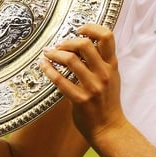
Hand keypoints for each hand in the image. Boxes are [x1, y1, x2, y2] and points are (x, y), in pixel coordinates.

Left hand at [40, 23, 125, 143]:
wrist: (109, 128)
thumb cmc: (108, 102)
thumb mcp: (111, 78)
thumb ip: (101, 61)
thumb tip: (82, 44)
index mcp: (112, 65)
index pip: (107, 36)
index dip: (91, 28)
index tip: (79, 29)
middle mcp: (104, 73)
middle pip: (85, 44)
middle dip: (67, 41)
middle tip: (59, 45)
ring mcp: (92, 87)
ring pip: (70, 60)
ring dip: (54, 54)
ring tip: (47, 53)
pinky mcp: (80, 99)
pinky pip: (60, 80)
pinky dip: (48, 70)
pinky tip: (43, 65)